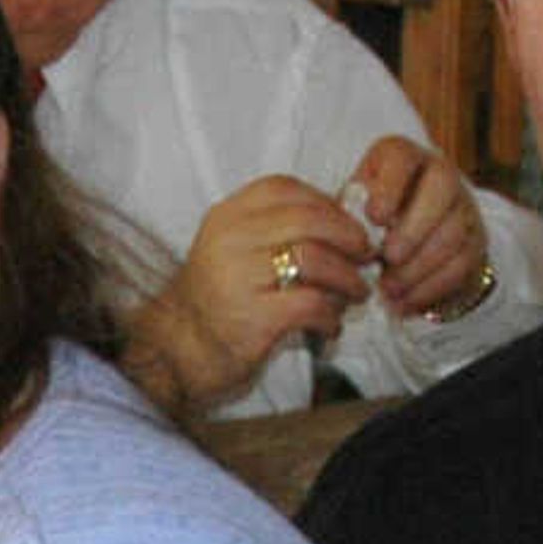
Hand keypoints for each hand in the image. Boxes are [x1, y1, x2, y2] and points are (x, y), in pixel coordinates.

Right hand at [137, 174, 380, 409]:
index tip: (345, 225)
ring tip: (356, 293)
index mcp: (225, 217)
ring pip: (316, 259)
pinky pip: (312, 303)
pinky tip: (331, 325)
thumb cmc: (216, 302)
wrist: (177, 355)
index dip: (326, 204)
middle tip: (366, 256)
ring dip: (348, 278)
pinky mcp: (253, 318)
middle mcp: (229, 240)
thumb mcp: (231, 250)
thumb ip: (272, 230)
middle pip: (309, 219)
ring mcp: (238, 278)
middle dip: (349, 237)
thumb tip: (340, 221)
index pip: (285, 189)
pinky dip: (332, 315)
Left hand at [347, 136, 492, 318]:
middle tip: (387, 258)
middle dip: (413, 228)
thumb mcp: (349, 210)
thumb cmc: (365, 222)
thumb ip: (345, 214)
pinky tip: (403, 303)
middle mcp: (439, 173)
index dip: (390, 186)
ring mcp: (462, 206)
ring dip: (417, 266)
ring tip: (387, 289)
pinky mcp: (474, 241)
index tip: (374, 217)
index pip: (401, 157)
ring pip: (451, 231)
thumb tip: (339, 234)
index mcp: (401, 157)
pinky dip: (429, 288)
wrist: (405, 244)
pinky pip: (460, 264)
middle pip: (441, 188)